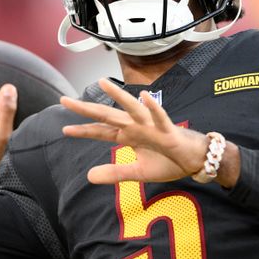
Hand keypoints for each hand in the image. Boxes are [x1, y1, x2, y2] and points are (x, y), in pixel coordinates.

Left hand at [61, 78, 209, 184]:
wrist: (195, 161)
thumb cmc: (169, 161)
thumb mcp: (138, 173)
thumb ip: (115, 173)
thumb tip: (89, 176)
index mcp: (129, 136)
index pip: (102, 131)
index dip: (84, 130)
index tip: (64, 129)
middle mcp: (137, 127)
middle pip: (108, 115)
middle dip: (86, 108)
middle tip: (64, 100)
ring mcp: (152, 126)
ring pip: (132, 109)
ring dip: (118, 96)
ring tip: (102, 82)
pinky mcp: (168, 131)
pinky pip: (160, 117)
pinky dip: (153, 108)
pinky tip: (144, 96)